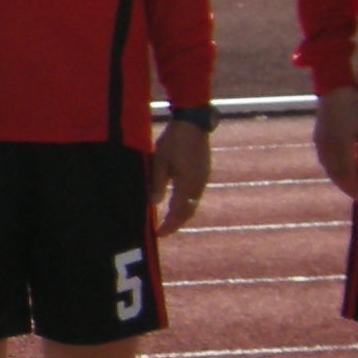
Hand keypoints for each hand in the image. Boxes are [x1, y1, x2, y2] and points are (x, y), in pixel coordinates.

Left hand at [152, 118, 211, 235]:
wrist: (193, 123)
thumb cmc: (173, 140)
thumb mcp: (160, 161)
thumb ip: (157, 183)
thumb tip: (154, 204)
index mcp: (187, 182)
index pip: (178, 211)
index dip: (169, 224)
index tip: (159, 234)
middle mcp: (198, 183)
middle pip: (189, 211)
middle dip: (176, 223)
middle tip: (163, 232)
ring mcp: (203, 178)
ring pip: (193, 203)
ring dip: (182, 214)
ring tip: (169, 221)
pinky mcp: (204, 172)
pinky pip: (196, 194)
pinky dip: (186, 204)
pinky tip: (177, 204)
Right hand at [314, 86, 357, 199]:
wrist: (334, 92)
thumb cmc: (355, 109)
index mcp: (342, 146)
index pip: (348, 174)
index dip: (354, 188)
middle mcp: (328, 148)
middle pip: (336, 175)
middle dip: (346, 187)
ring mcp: (321, 145)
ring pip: (328, 169)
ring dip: (338, 180)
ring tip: (350, 186)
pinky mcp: (317, 140)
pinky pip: (324, 161)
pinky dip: (332, 170)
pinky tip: (339, 171)